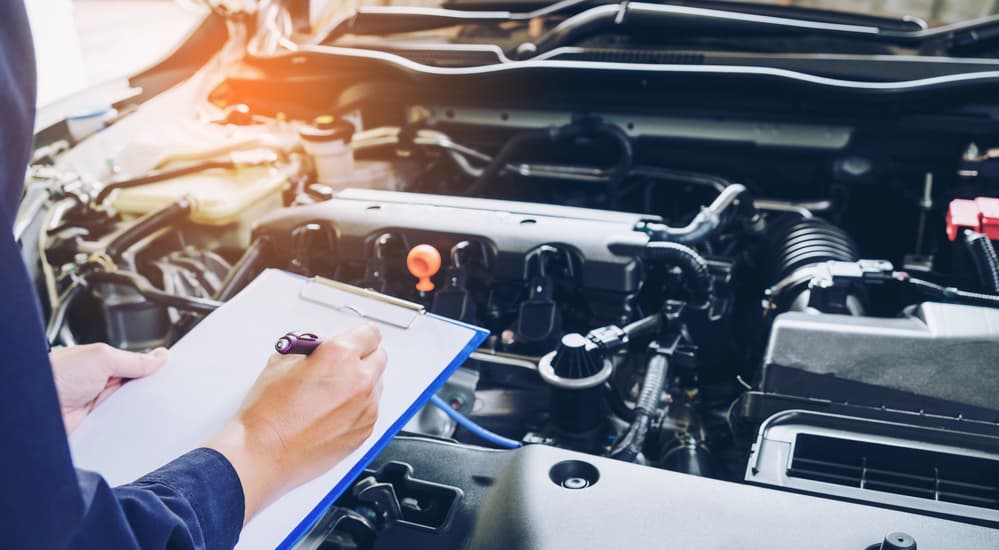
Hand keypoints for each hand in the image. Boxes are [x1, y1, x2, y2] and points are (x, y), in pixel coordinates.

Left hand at [50, 343, 168, 433]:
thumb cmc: (55, 375)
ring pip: (132, 409)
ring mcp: (100, 407)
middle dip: (151, 391)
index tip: (175, 372)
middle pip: (138, 388)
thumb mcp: (101, 358)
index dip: (155, 369)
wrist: (32, 410)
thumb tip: (159, 356)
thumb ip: (133, 359)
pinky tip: (138, 425)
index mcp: (104, 364)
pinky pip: (121, 427)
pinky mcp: (98, 426)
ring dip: (140, 410)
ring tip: (154, 409)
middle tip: (168, 392)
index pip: (138, 365)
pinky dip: (129, 427)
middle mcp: (102, 385)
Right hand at [207, 324, 386, 522]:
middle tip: (340, 367)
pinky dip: (358, 408)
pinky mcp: (365, 430)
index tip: (355, 340)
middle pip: (378, 357)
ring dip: (361, 383)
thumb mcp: (281, 364)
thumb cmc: (268, 415)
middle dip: (361, 358)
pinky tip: (332, 413)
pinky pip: (371, 410)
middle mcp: (359, 380)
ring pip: (376, 384)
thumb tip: (318, 349)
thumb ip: (309, 350)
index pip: (369, 333)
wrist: (264, 454)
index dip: (359, 336)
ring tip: (331, 394)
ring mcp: (366, 408)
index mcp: (339, 356)